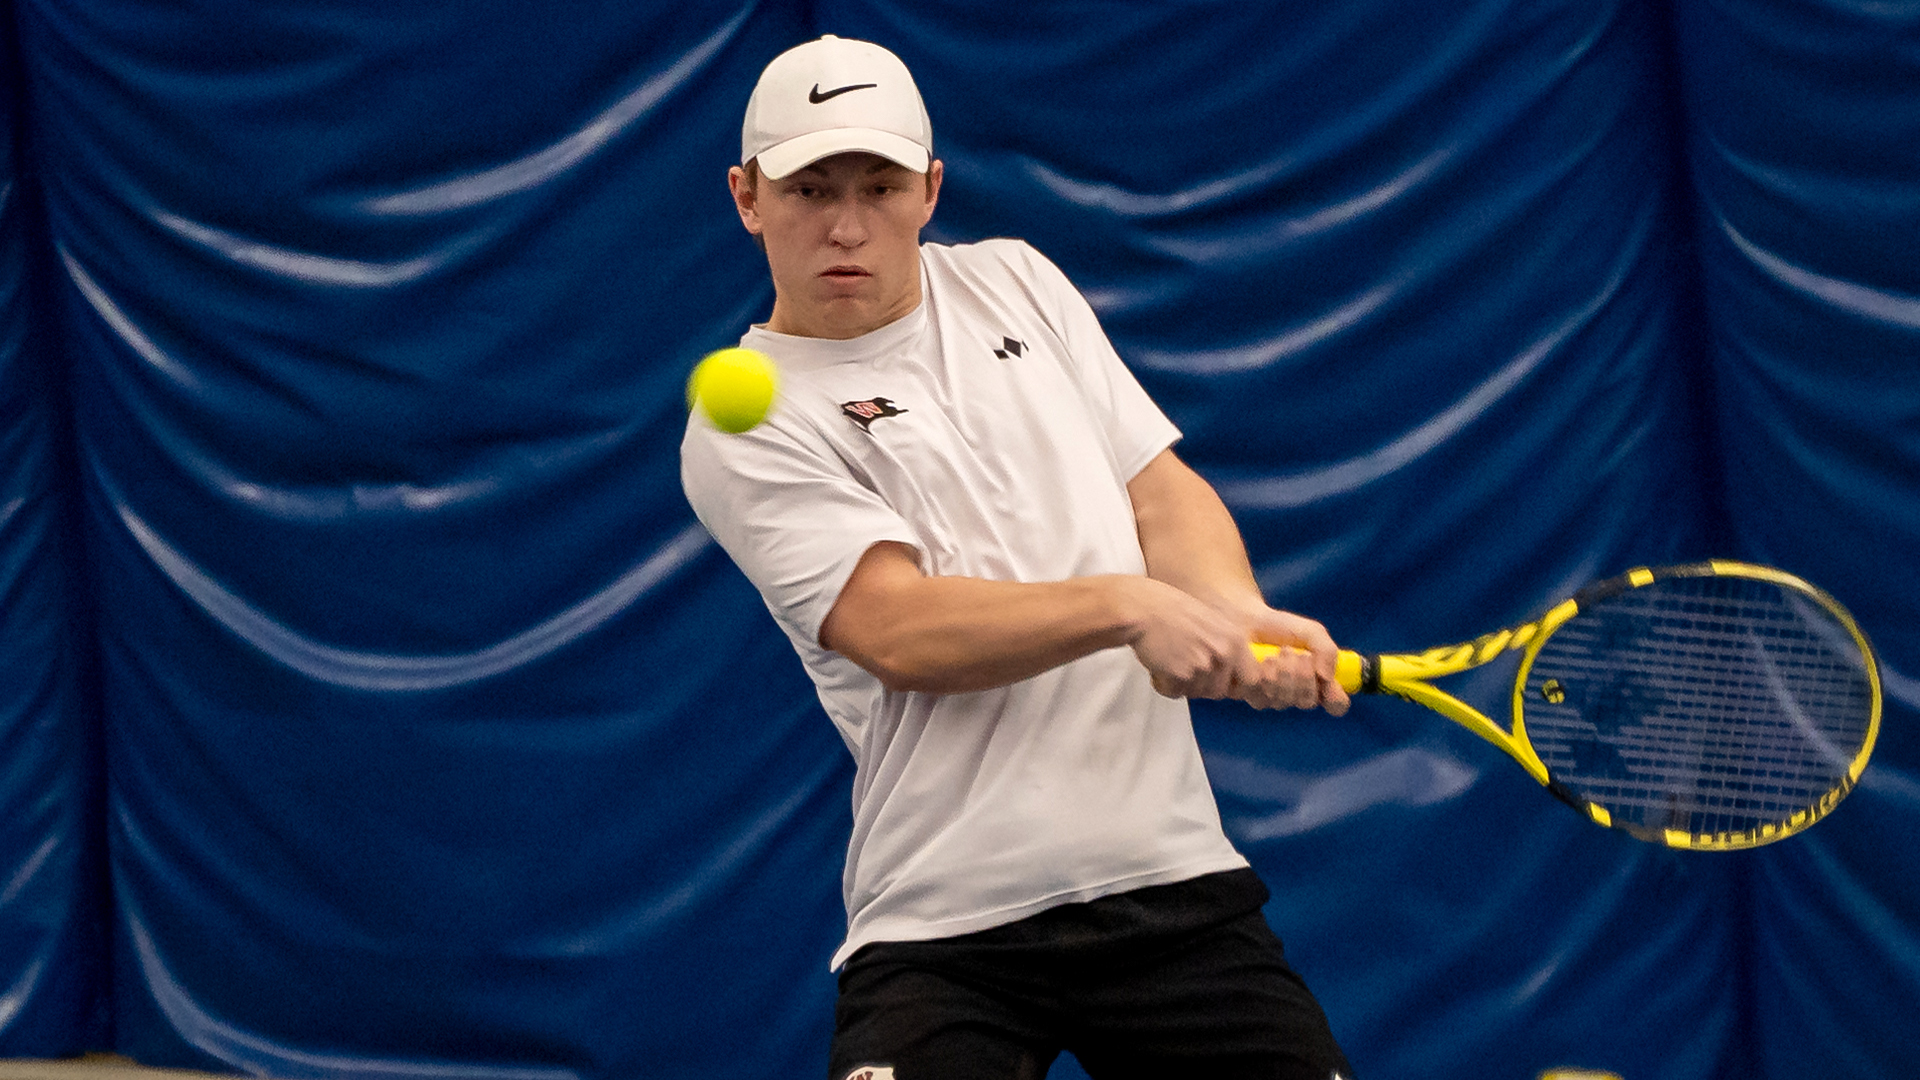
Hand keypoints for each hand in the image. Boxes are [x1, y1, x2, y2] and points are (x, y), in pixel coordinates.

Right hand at [1120, 578, 1262, 700]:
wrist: (1143, 608)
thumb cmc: (1173, 611)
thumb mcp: (1214, 622)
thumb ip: (1228, 646)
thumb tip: (1235, 675)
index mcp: (1235, 639)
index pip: (1251, 679)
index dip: (1236, 686)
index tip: (1224, 684)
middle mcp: (1223, 653)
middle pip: (1220, 691)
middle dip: (1202, 685)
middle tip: (1186, 666)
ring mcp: (1202, 665)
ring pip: (1196, 693)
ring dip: (1182, 684)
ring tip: (1171, 660)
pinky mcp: (1180, 675)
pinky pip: (1174, 692)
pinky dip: (1164, 683)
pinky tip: (1159, 663)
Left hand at [1240, 610, 1350, 715]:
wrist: (1245, 622)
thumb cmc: (1280, 627)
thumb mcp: (1312, 632)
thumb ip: (1327, 651)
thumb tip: (1327, 678)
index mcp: (1318, 681)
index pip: (1336, 705)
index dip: (1335, 699)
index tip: (1328, 681)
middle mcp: (1299, 694)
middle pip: (1308, 702)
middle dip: (1302, 675)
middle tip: (1294, 652)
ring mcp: (1276, 698)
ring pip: (1285, 701)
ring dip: (1283, 673)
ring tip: (1277, 652)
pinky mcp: (1255, 697)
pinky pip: (1264, 698)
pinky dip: (1266, 677)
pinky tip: (1262, 662)